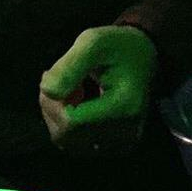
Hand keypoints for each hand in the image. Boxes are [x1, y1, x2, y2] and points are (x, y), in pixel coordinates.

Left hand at [39, 25, 157, 155]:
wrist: (145, 60)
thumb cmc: (119, 47)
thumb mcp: (93, 43)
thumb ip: (69, 66)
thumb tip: (47, 91)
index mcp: (123, 107)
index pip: (70, 122)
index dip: (52, 102)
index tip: (53, 75)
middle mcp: (125, 133)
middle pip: (67, 136)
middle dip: (53, 108)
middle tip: (61, 81)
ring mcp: (122, 144)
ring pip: (69, 143)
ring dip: (59, 117)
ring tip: (71, 92)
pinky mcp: (117, 147)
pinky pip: (79, 145)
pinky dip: (70, 127)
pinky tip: (78, 106)